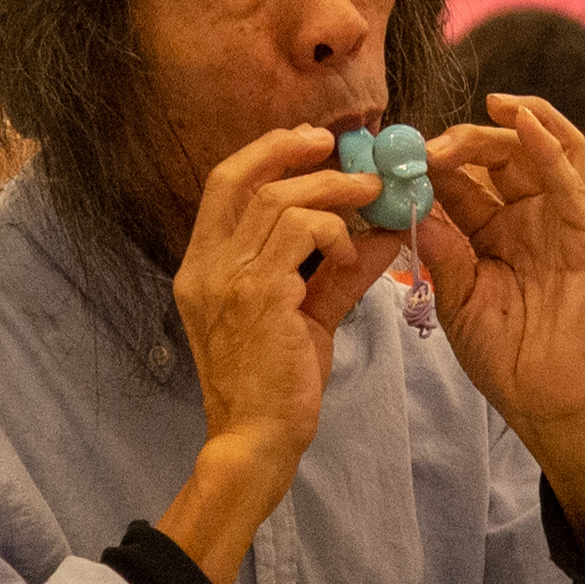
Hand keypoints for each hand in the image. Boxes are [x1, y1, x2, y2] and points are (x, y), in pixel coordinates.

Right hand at [159, 127, 397, 583]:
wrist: (257, 440)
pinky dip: (334, 230)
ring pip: (279, 200)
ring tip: (371, 198)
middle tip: (345, 151)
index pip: (223, 186)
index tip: (311, 143)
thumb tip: (382, 231)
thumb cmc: (276, 385)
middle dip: (293, 151)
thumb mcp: (306, 315)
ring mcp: (225, 278)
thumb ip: (339, 271)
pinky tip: (351, 252)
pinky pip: (300, 232)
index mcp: (202, 267)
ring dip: (333, 191)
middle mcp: (204, 266)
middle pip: (240, 176)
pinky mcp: (258, 294)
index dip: (265, 154)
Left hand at [415, 97, 584, 560]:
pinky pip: (569, 179)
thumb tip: (408, 205)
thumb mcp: (455, 296)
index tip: (394, 154)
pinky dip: (548, 143)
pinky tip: (523, 122)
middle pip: (502, 153)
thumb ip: (439, 249)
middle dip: (466, 141)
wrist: (542, 399)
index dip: (430, 161)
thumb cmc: (500, 354)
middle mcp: (528, 217)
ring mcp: (560, 222)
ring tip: (490, 107)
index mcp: (491, 230)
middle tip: (429, 148)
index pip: (461, 178)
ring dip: (516, 124)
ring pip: (546, 148)